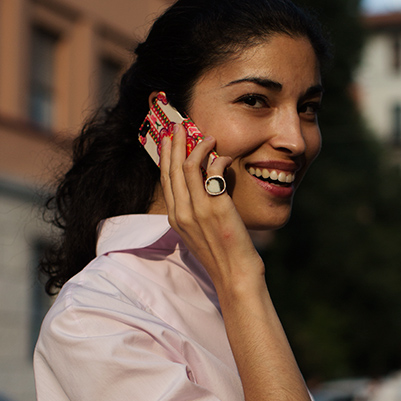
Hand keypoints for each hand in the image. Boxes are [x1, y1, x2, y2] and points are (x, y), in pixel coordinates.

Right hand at [159, 124, 261, 290]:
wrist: (234, 276)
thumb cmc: (222, 256)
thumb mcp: (200, 233)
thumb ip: (196, 211)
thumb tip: (204, 188)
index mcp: (175, 218)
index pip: (166, 179)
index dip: (166, 156)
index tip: (168, 139)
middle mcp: (182, 212)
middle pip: (173, 168)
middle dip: (175, 143)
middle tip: (181, 125)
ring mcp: (198, 210)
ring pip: (189, 166)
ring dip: (198, 146)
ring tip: (207, 136)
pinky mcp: (217, 207)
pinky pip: (214, 172)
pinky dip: (219, 160)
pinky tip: (225, 157)